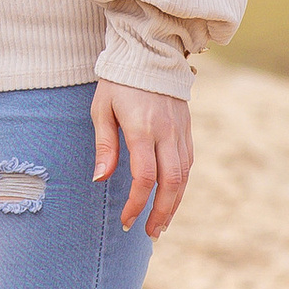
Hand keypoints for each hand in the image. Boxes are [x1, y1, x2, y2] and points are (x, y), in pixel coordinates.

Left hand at [91, 81, 193, 236]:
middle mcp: (166, 133)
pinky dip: (181, 186)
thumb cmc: (117, 82)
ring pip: (184, 176)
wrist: (149, 55)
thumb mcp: (102, 109)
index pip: (144, 177)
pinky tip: (172, 199)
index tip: (126, 220)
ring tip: (161, 224)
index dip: (136, 203)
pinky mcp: (187, 129)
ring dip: (175, 204)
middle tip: (149, 233)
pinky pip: (188, 164)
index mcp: (142, 128)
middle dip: (162, 212)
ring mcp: (181, 132)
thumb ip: (105, 145)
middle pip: (171, 183)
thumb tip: (100, 180)